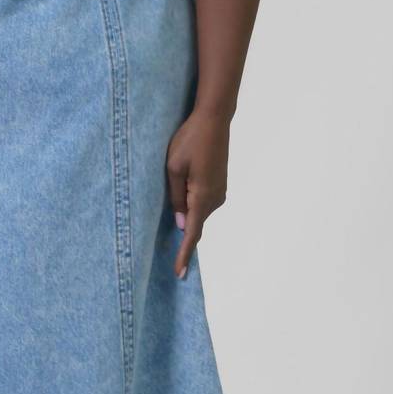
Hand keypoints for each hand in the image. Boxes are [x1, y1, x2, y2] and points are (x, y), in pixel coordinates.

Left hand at [166, 108, 229, 278]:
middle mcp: (215, 199)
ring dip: (186, 213)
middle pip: (194, 223)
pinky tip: (185, 191)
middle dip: (182, 232)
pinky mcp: (219, 185)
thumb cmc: (189, 140)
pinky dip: (193, 205)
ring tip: (179, 194)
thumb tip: (180, 223)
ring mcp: (220, 192)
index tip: (180, 273)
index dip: (184, 254)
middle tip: (172, 245)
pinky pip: (203, 203)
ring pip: (198, 212)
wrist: (214, 120)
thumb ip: (176, 198)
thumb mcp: (173, 168)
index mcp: (202, 196)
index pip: (192, 233)